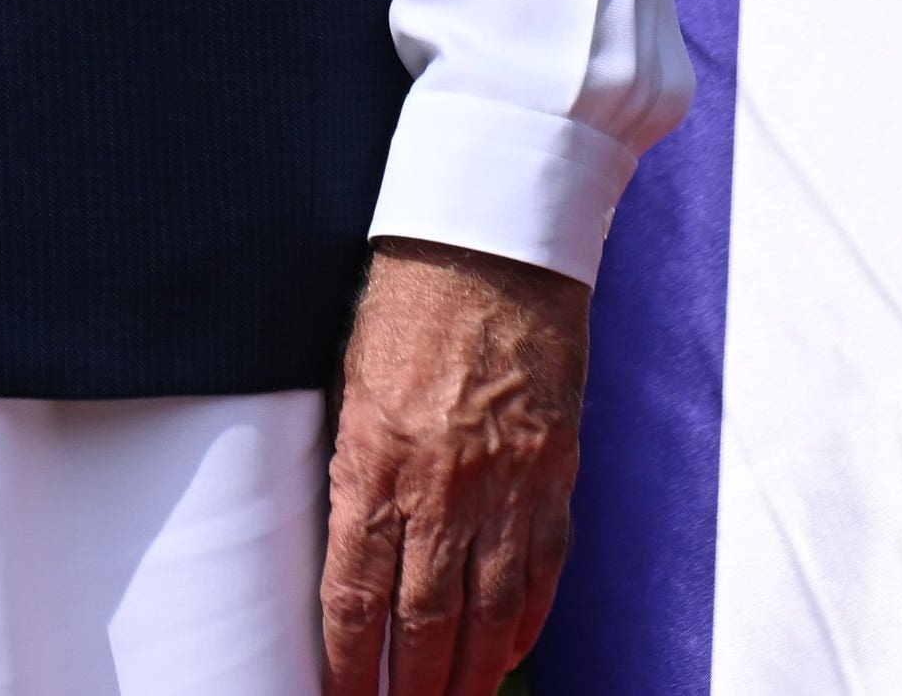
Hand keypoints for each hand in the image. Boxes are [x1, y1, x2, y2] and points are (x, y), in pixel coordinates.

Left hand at [321, 240, 589, 695]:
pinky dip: (526, 621)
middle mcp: (440, 489)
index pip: (356, 595)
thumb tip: (348, 540)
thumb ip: (353, 465)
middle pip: (425, 620)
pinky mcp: (553, 473)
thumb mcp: (348, 384)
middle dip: (413, 686)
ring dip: (470, 671)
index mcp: (374, 464)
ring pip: (487, 611)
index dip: (349, 662)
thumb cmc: (405, 304)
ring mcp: (504, 487)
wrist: (490, 249)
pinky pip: (541, 569)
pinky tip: (508, 651)